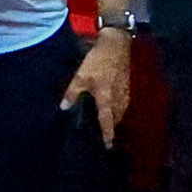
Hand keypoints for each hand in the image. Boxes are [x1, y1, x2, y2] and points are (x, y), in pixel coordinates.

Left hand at [61, 29, 133, 143]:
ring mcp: (125, 92)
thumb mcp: (80, 76)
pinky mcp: (127, 85)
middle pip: (116, 118)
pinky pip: (124, 102)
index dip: (107, 135)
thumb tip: (63, 107)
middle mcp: (118, 99)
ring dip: (115, 118)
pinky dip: (118, 107)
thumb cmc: (98, 61)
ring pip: (121, 111)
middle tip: (104, 133)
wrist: (116, 45)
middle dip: (111, 127)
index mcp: (106, 99)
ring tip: (107, 122)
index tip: (108, 146)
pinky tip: (112, 105)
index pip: (107, 122)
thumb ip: (72, 93)